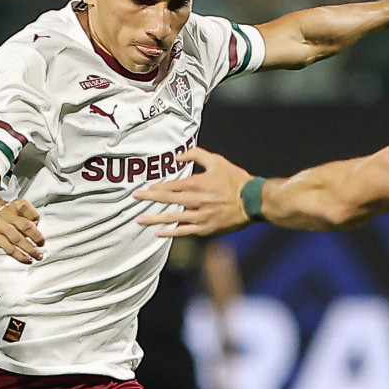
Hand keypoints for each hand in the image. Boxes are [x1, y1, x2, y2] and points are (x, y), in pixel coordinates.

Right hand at [0, 198, 44, 262]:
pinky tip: (27, 259)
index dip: (35, 217)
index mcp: (16, 205)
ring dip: (28, 249)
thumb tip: (38, 233)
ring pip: (16, 239)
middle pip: (24, 226)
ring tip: (37, 255)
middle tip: (42, 244)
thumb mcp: (24, 209)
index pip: (27, 209)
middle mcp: (6, 214)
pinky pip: (8, 248)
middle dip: (36, 237)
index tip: (39, 224)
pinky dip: (19, 255)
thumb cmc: (14, 214)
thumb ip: (33, 217)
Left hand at [133, 145, 253, 237]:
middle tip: (135, 199)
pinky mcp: (206, 228)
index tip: (144, 190)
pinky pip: (185, 231)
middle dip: (149, 200)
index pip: (171, 186)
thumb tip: (177, 156)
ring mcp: (200, 216)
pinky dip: (171, 232)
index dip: (156, 188)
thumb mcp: (217, 161)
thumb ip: (196, 154)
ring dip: (155, 219)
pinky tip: (159, 233)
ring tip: (140, 221)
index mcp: (197, 184)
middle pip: (167, 200)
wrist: (253, 201)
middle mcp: (196, 200)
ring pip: (173, 218)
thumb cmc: (235, 180)